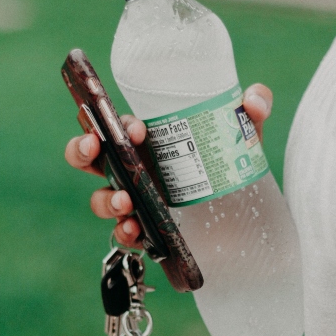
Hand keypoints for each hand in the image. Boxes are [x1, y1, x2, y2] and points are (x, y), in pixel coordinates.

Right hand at [63, 84, 273, 247]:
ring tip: (126, 203)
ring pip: (101, 199)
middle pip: (90, 156)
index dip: (118, 124)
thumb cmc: (233, 161)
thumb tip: (253, 101)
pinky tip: (134, 232)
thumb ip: (254, 107)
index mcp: (148, 140)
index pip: (118, 126)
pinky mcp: (148, 229)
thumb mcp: (245, 132)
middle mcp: (135, 168)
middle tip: (93, 148)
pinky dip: (125, 233)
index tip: (138, 130)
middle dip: (81, 149)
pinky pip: (124, 234)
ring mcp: (138, 200)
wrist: (248, 212)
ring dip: (106, 200)